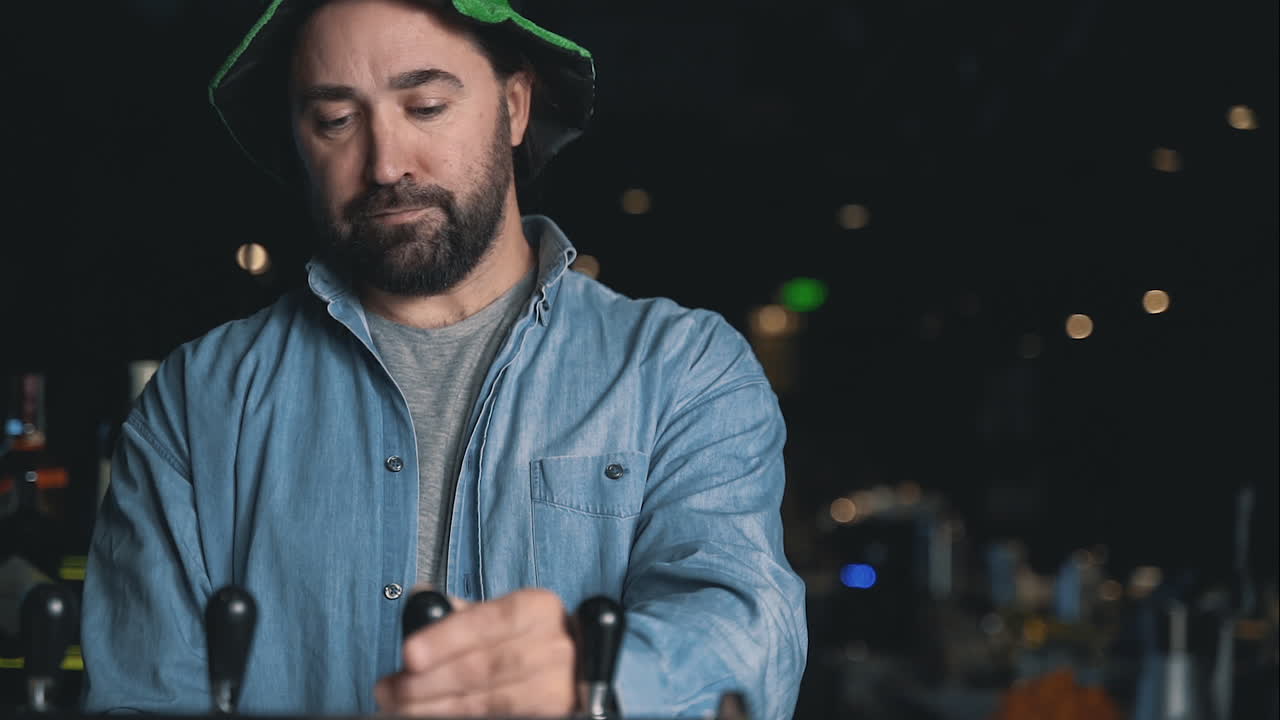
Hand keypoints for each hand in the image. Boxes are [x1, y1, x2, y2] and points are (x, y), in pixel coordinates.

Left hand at [374, 587, 576, 716]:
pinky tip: (432, 716)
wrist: (573, 669)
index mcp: (537, 609)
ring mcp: (554, 687)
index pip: (489, 621)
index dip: (447, 639)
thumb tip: (419, 599)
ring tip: (400, 707)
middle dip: (429, 681)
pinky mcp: (550, 715)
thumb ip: (460, 612)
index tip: (410, 653)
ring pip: (488, 702)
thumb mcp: (501, 615)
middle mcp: (552, 647)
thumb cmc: (526, 639)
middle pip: (484, 667)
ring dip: (437, 707)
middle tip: (390, 688)